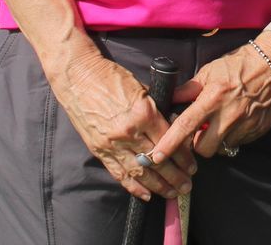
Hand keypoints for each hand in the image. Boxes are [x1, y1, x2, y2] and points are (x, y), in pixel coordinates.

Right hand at [47, 52, 193, 200]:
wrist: (78, 77)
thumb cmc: (111, 77)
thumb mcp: (142, 88)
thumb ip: (158, 109)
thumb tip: (174, 126)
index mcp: (143, 113)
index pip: (169, 141)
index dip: (183, 157)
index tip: (192, 165)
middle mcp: (129, 132)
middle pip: (157, 161)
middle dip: (175, 177)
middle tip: (187, 185)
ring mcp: (112, 144)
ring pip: (140, 173)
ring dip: (159, 186)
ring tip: (173, 193)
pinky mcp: (100, 151)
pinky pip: (119, 174)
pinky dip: (134, 187)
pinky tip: (147, 194)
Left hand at [149, 39, 270, 161]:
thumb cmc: (239, 65)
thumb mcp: (210, 71)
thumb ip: (189, 89)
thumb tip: (169, 99)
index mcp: (213, 99)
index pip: (186, 126)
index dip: (169, 144)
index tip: (155, 157)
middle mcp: (229, 116)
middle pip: (204, 148)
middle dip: (198, 144)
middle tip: (201, 130)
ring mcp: (245, 125)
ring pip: (222, 147)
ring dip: (217, 139)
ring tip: (221, 122)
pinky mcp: (258, 131)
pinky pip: (239, 142)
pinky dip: (233, 135)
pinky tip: (236, 120)